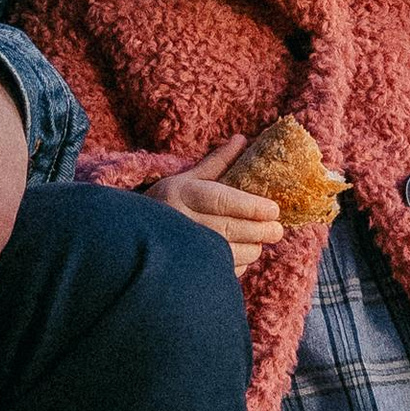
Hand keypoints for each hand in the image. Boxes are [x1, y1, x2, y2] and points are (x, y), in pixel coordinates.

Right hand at [150, 139, 285, 271]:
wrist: (132, 235)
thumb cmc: (166, 202)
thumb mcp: (187, 178)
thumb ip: (217, 163)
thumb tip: (243, 139)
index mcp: (183, 194)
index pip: (222, 201)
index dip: (251, 207)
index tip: (273, 210)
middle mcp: (182, 221)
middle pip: (229, 228)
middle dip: (259, 231)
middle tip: (277, 230)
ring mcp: (182, 249)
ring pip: (228, 253)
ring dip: (250, 249)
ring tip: (260, 242)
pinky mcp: (186, 270)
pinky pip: (220, 270)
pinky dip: (236, 265)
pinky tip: (240, 255)